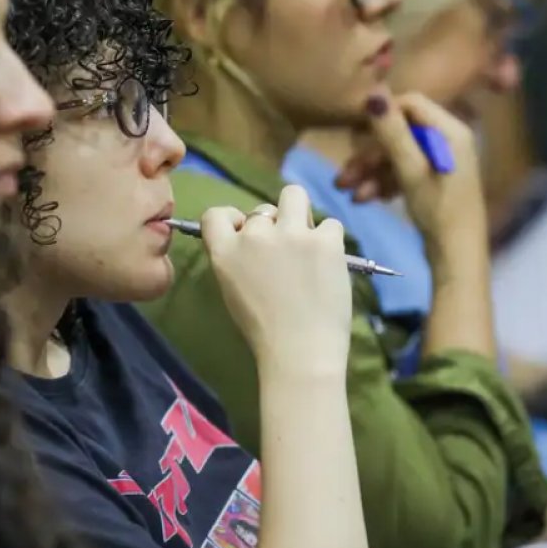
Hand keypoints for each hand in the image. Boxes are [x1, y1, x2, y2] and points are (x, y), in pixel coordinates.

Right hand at [200, 185, 351, 375]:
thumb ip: (236, 259)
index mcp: (225, 251)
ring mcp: (291, 234)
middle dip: (273, 226)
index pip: (216, 214)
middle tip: (285, 255)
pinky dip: (330, 240)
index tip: (245, 234)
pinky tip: (328, 264)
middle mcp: (254, 235)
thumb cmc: (264, 331)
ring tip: (308, 243)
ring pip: (294, 196)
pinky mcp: (325, 240)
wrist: (300, 352)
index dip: (233, 219)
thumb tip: (251, 238)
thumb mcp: (232, 291)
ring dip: (300, 215)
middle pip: (262, 209)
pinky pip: (330, 224)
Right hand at [342, 90, 486, 251]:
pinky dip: (384, 182)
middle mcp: (449, 140)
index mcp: (450, 131)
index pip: (411, 103)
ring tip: (349, 193)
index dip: (382, 115)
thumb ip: (392, 132)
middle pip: (401, 132)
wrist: (457, 256)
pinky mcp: (435, 179)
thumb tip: (373, 92)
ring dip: (372, 172)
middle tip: (343, 176)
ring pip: (398, 154)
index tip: (356, 135)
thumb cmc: (438, 210)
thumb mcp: (410, 171)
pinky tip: (368, 199)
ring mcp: (442, 161)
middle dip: (370, 154)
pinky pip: (404, 170)